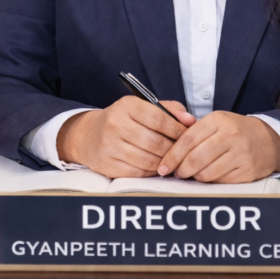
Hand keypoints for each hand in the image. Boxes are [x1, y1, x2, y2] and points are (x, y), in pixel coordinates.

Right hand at [57, 98, 194, 177]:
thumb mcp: (141, 107)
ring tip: (172, 160)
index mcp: (126, 106)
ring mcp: (110, 146)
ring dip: (165, 162)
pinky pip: (139, 173)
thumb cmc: (122, 120)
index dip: (178, 129)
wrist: (88, 136)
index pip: (159, 118)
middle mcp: (116, 125)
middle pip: (155, 142)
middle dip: (174, 149)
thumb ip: (168, 110)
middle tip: (183, 152)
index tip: (188, 134)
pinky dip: (152, 171)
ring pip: (149, 160)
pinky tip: (157, 166)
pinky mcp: (108, 165)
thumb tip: (191, 120)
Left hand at [157, 111, 279, 182]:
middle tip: (176, 173)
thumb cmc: (234, 131)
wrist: (267, 140)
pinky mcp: (247, 171)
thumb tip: (168, 152)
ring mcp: (240, 154)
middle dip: (181, 169)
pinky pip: (220, 181)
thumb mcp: (216, 123)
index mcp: (218, 120)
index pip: (188, 139)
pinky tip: (209, 175)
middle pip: (196, 158)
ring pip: (206, 173)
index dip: (172, 155)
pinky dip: (210, 181)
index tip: (163, 166)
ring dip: (195, 177)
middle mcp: (230, 136)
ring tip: (192, 173)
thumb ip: (193, 132)